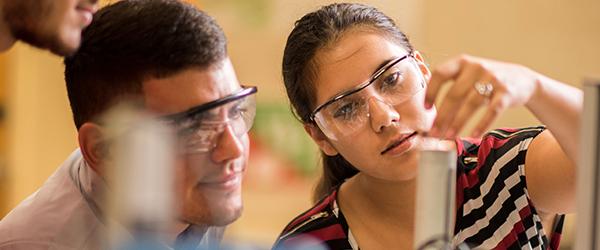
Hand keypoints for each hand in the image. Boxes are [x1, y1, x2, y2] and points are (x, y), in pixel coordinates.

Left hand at [424, 54, 539, 137]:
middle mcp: (476, 67)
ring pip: (471, 104)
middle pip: (454, 94)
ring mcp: (493, 79)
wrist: (522, 79)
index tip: (426, 108)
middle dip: (442, 116)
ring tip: (449, 136)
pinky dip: (481, 124)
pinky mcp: (507, 92)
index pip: (440, 73)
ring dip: (458, 123)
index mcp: (462, 62)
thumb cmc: (487, 80)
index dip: (431, 91)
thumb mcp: (469, 74)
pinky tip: (472, 135)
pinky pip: (491, 111)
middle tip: (434, 132)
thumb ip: (451, 84)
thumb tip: (429, 110)